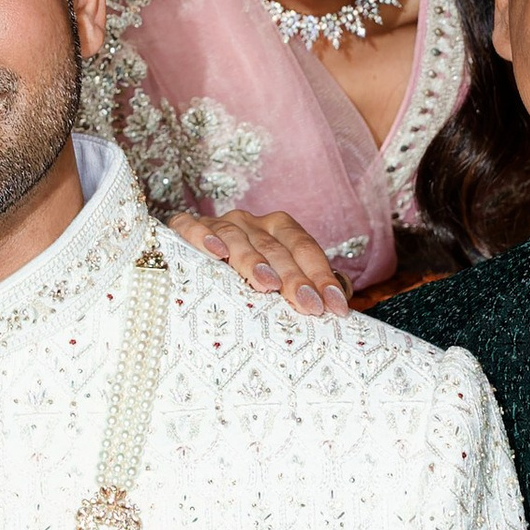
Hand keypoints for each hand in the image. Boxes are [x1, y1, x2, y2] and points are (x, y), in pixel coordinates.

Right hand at [165, 207, 351, 317]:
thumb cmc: (244, 279)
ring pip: (238, 237)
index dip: (322, 276)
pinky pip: (192, 227)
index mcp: (278, 229)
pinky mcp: (186, 228)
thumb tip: (342, 295)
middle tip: (308, 305)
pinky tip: (215, 252)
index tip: (335, 307)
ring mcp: (218, 223)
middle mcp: (250, 222)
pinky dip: (202, 236)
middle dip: (294, 277)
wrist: (191, 268)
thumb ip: (309, 283)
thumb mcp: (279, 280)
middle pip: (275, 247)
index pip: (304, 248)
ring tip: (266, 285)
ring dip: (253, 260)